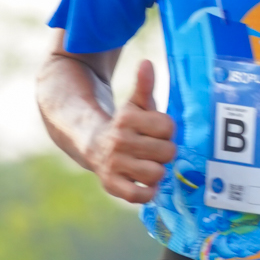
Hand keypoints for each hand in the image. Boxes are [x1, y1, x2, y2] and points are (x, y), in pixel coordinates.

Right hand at [93, 59, 176, 204]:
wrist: (91, 144)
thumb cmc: (124, 125)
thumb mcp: (134, 105)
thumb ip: (144, 86)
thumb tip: (147, 63)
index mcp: (126, 119)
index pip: (168, 127)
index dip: (166, 131)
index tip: (156, 132)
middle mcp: (118, 141)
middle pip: (167, 152)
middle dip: (163, 152)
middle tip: (152, 150)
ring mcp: (114, 164)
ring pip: (156, 174)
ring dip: (156, 171)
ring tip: (147, 164)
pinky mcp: (111, 184)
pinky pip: (139, 196)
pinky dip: (146, 192)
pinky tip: (143, 183)